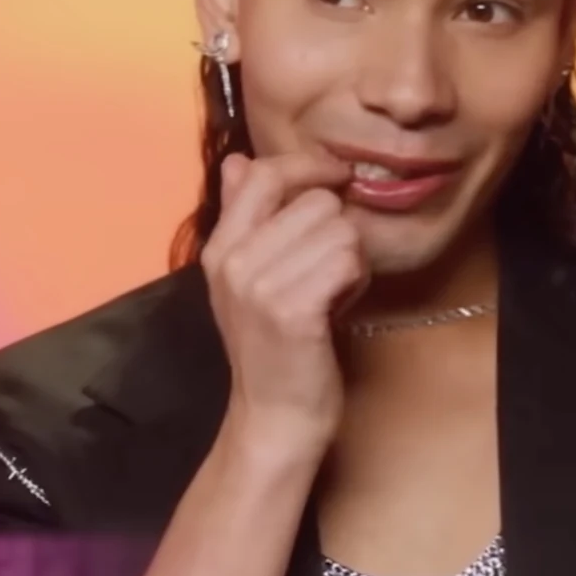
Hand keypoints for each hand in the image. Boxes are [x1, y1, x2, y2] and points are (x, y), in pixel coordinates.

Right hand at [201, 150, 364, 453]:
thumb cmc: (272, 346)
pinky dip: (357, 281)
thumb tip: (237, 159)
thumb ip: (241, 214)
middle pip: (316, 202)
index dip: (309, 168)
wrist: (274, 416)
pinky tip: (341, 304)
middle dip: (337, 230)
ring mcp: (260, 287)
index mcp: (219, 247)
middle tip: (327, 270)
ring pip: (340, 230)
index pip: (263, 173)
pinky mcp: (294, 311)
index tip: (336, 179)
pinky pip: (348, 261)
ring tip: (333, 290)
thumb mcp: (244, 276)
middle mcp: (234, 262)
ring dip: (351, 259)